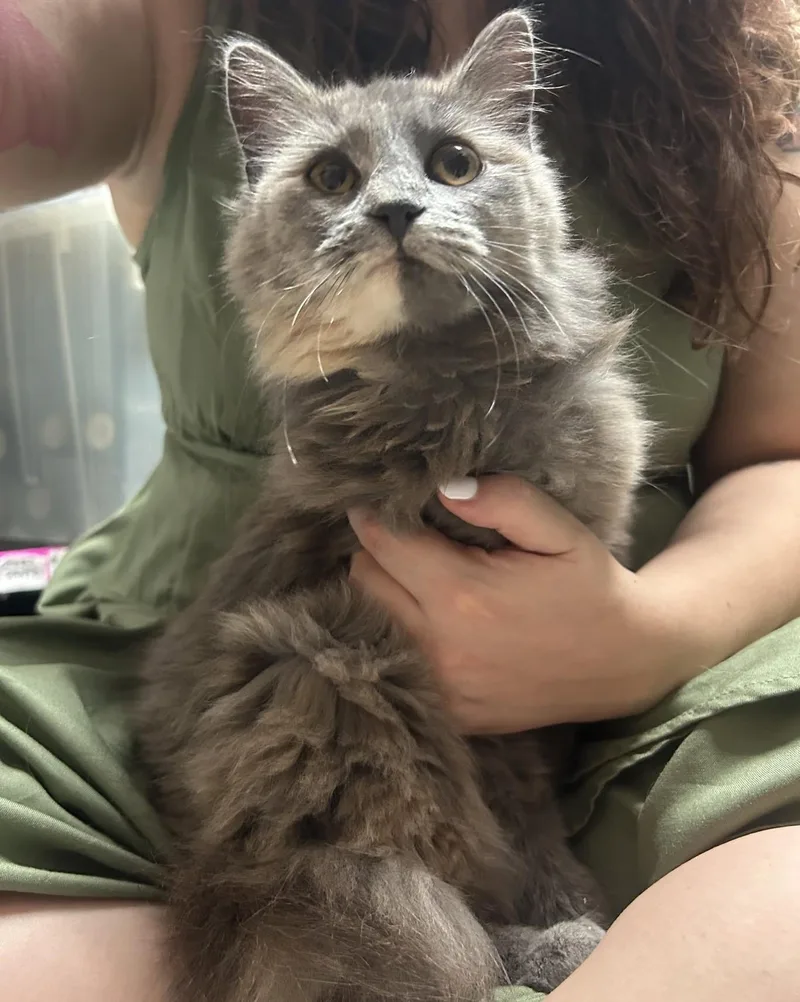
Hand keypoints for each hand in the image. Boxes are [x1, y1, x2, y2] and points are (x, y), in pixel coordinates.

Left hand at [348, 475, 678, 733]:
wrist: (626, 662)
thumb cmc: (590, 587)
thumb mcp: (561, 532)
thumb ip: (504, 501)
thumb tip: (445, 487)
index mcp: (462, 594)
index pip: (381, 543)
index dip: (375, 514)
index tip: (382, 501)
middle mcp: (440, 645)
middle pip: (363, 581)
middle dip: (375, 551)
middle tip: (403, 537)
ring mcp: (442, 686)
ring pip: (369, 623)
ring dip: (381, 593)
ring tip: (413, 575)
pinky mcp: (450, 712)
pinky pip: (395, 663)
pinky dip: (398, 636)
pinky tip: (427, 619)